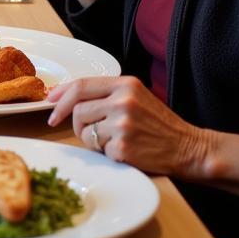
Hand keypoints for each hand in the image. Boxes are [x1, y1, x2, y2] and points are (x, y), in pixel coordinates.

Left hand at [47, 75, 211, 177]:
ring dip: (90, 138)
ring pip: (83, 131)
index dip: (60, 95)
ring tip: (112, 139)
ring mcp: (123, 125)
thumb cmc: (158, 123)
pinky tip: (123, 150)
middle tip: (75, 127)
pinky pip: (97, 149)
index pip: (81, 85)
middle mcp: (123, 101)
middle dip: (74, 121)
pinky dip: (105, 152)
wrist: (189, 148)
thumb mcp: (135, 96)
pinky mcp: (123, 147)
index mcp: (125, 85)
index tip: (49, 103)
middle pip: (77, 110)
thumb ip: (104, 94)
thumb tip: (62, 95)